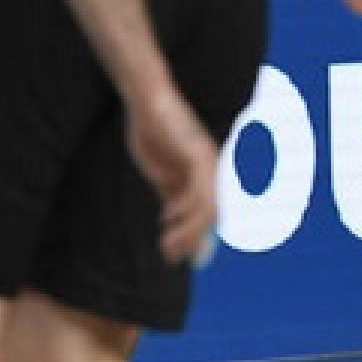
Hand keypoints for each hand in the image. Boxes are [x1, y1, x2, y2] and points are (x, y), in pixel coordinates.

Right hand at [126, 86, 218, 265]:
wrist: (148, 102)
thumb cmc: (154, 134)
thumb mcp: (163, 173)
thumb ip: (172, 198)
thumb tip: (172, 224)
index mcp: (206, 175)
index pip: (211, 215)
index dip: (199, 239)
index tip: (180, 259)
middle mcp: (212, 170)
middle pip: (213, 216)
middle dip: (194, 241)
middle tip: (170, 256)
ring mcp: (207, 163)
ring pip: (208, 208)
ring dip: (189, 232)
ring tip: (167, 245)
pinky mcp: (196, 155)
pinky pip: (198, 189)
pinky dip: (186, 209)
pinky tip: (168, 217)